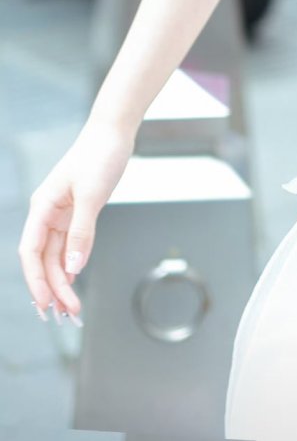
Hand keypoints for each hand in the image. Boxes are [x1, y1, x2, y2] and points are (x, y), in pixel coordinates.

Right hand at [17, 117, 135, 322]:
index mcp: (43, 207)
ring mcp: (62, 214)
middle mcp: (48, 213)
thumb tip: (73, 269)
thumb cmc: (99, 155)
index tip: (44, 304)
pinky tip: (74, 283)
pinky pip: (71, 245)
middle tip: (67, 314)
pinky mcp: (78, 213)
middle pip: (44, 260)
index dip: (35, 280)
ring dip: (63, 282)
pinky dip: (72, 265)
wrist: (115, 132)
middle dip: (53, 288)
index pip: (30, 252)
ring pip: (57, 256)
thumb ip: (81, 232)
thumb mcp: (91, 194)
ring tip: (70, 308)